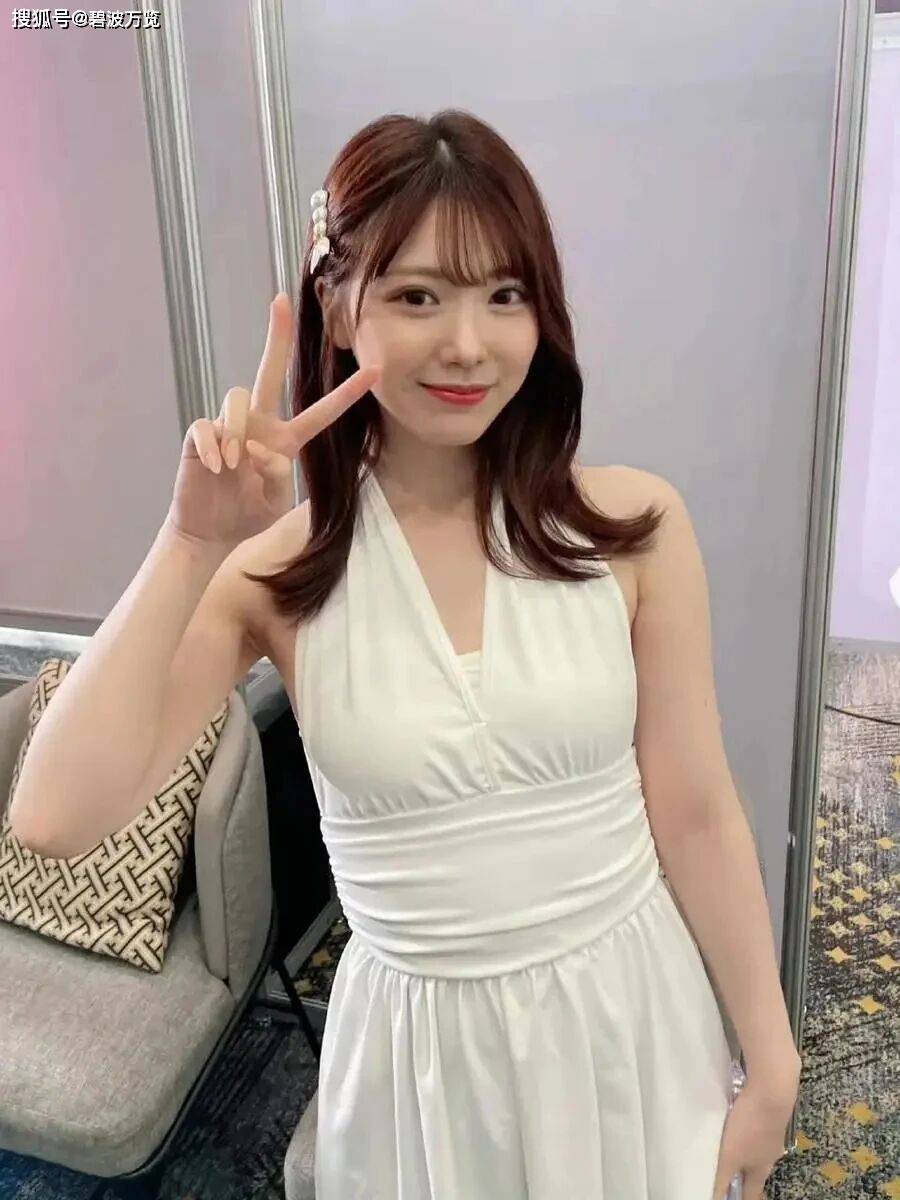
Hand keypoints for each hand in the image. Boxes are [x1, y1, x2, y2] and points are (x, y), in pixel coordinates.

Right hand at [166, 292, 381, 548]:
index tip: (375, 370)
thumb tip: (260, 449)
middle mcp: (259, 424)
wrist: (210, 533)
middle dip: (275, 337)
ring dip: (238, 431)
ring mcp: (229, 426)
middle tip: (280, 301)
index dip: (347, 393)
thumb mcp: (274, 502)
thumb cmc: (247, 515)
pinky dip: (213, 447)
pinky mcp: (201, 434)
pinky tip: (216, 468)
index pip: (321, 413)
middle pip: (269, 371)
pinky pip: (207, 425)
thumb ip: (278, 477)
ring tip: (235, 465)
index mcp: (286, 439)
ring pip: (237, 398)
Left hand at [711, 1075, 797, 1199]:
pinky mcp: (768, 1114)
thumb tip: (713, 1197)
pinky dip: (744, 1131)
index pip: (751, 1193)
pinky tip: (734, 1123)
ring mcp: (772, 1134)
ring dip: (742, 1152)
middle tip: (726, 1175)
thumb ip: (720, 1179)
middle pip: (754, 1171)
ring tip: (726, 1148)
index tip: (731, 1198)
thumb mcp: (729, 1156)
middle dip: (740, 1175)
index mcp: (761, 1169)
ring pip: (754, 1149)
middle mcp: (770, 1155)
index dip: (740, 1198)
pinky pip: (754, 1129)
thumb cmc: (750, 1127)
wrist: (772, 1090)